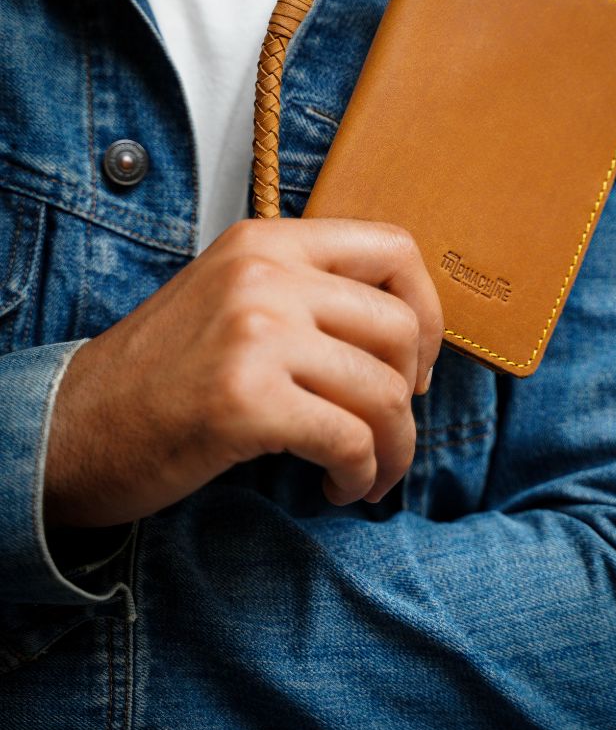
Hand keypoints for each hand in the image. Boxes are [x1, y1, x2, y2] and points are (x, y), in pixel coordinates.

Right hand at [45, 218, 443, 527]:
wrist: (75, 427)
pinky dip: (360, 474)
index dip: (426, 312)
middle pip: (400, 329)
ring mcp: (254, 332)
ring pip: (385, 392)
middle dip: (413, 395)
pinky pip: (350, 439)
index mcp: (268, 242)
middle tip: (390, 430)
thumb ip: (311, 296)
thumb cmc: (167, 375)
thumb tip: (410, 335)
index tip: (414, 364)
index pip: (394, 249)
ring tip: (368, 473)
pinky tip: (337, 487)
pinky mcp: (244, 399)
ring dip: (394, 448)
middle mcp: (265, 274)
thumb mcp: (237, 300)